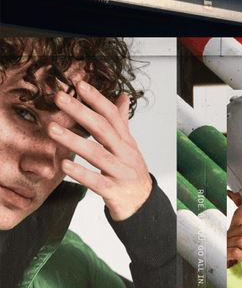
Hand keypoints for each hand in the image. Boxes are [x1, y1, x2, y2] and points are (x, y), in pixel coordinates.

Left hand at [50, 81, 151, 220]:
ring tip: (52, 129)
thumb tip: (123, 96)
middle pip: (104, 130)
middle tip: (59, 98)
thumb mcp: (128, 145)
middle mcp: (126, 153)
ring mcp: (121, 172)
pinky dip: (81, 173)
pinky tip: (65, 165)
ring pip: (98, 154)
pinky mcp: (114, 191)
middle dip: (81, 112)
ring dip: (74, 141)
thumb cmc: (129, 171)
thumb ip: (122, 121)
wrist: (143, 203)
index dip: (97, 99)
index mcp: (126, 141)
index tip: (79, 84)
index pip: (112, 116)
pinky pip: (97, 182)